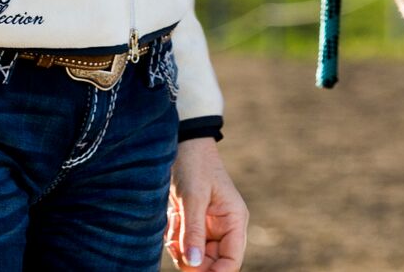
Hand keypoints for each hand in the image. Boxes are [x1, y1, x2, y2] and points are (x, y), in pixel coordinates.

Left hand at [166, 137, 246, 269]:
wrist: (181, 143)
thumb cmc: (194, 164)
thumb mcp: (193, 197)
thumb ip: (194, 232)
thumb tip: (194, 265)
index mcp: (233, 221)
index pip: (231, 261)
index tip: (194, 270)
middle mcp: (223, 228)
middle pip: (209, 263)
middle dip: (191, 259)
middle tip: (175, 243)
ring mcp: (207, 228)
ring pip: (193, 257)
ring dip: (179, 248)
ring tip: (173, 223)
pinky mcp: (191, 225)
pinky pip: (181, 245)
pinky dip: (173, 239)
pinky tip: (170, 220)